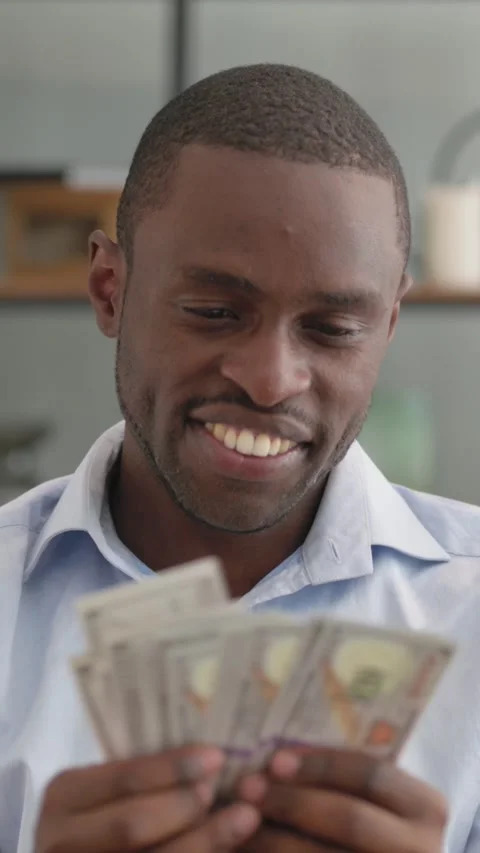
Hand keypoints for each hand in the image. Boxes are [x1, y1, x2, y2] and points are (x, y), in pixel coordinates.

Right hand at [36, 745, 259, 852]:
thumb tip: (208, 756)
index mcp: (64, 796)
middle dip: (184, 806)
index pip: (122, 778)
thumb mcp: (105, 789)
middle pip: (132, 824)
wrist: (86, 847)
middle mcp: (62, 839)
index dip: (171, 768)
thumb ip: (141, 779)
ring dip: (203, 840)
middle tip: (222, 791)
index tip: (215, 756)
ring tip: (243, 818)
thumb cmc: (102, 810)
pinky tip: (226, 848)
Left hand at [238, 747, 447, 852]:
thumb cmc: (381, 827)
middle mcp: (420, 848)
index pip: (370, 774)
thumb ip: (346, 780)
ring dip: (274, 840)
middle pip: (348, 818)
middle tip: (246, 789)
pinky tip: (247, 850)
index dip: (319, 765)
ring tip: (236, 822)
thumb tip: (276, 755)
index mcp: (425, 807)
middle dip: (292, 802)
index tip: (274, 759)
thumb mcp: (382, 801)